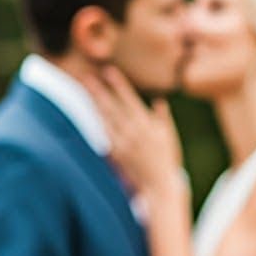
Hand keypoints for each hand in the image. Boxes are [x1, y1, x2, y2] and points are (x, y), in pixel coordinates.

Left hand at [83, 66, 183, 197]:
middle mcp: (133, 131)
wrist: (159, 185)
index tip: (108, 70)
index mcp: (147, 124)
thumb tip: (159, 101)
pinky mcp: (116, 154)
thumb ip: (163, 118)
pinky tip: (90, 113)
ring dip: (95, 103)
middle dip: (100, 90)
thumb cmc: (167, 160)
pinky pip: (104, 134)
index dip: (118, 84)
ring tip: (85, 90)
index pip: (129, 99)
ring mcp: (123, 143)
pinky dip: (97, 122)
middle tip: (87, 76)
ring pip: (105, 118)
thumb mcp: (170, 136)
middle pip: (113, 106)